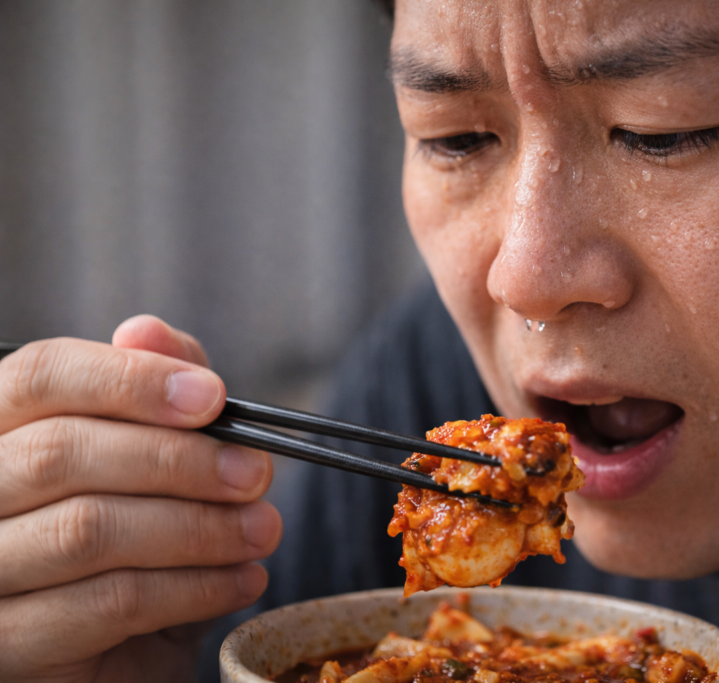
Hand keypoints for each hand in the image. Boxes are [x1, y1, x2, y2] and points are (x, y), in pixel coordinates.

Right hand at [0, 315, 281, 682]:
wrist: (118, 654)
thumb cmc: (131, 536)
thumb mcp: (150, 456)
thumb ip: (149, 389)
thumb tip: (147, 330)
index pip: (42, 375)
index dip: (132, 379)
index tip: (213, 397)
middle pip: (63, 452)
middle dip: (180, 461)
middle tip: (256, 476)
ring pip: (88, 530)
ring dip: (199, 527)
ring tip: (261, 530)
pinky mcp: (5, 645)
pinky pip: (107, 604)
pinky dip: (193, 588)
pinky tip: (241, 580)